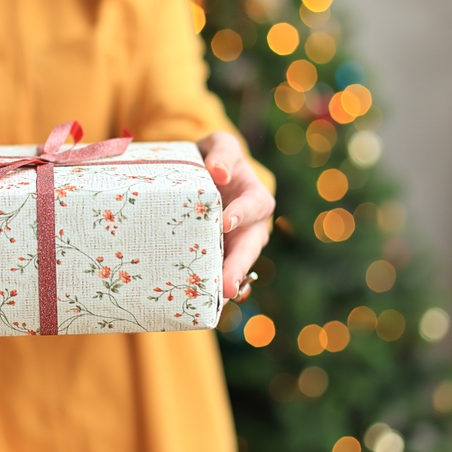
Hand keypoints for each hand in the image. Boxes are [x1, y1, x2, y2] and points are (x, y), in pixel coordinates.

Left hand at [198, 132, 275, 300]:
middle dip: (237, 268)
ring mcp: (234, 245)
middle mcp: (250, 226)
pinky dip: (210, 291)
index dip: (241, 214)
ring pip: (235, 268)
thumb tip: (219, 172)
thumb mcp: (219, 145)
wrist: (200, 176)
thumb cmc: (214, 158)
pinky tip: (197, 306)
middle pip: (248, 249)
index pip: (254, 206)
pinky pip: (217, 276)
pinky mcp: (217, 257)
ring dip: (224, 286)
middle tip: (227, 287)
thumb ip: (221, 153)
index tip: (225, 223)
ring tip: (212, 304)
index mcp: (255, 198)